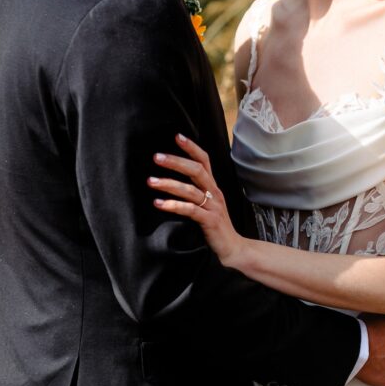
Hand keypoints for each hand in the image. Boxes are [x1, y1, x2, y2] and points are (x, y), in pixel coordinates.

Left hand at [149, 134, 245, 266]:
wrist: (234, 249)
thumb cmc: (216, 226)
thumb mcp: (207, 204)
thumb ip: (195, 191)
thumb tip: (173, 180)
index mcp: (213, 187)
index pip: (204, 160)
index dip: (192, 148)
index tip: (177, 136)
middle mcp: (214, 193)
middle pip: (197, 170)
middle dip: (176, 161)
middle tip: (157, 157)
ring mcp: (213, 206)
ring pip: (190, 190)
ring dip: (169, 183)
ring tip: (151, 181)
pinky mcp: (210, 221)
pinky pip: (190, 210)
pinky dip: (173, 205)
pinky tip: (159, 203)